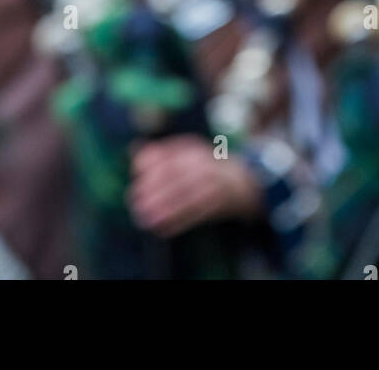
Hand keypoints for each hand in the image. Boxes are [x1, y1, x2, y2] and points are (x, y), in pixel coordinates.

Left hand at [128, 135, 262, 237]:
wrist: (243, 181)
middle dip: (154, 189)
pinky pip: (197, 214)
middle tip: (135, 202)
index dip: (151, 163)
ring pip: (187, 196)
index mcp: (193, 149)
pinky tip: (162, 230)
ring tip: (144, 218)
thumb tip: (135, 150)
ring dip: (164, 209)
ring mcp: (214, 183)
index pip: (169, 153)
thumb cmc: (204, 167)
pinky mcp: (220, 204)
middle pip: (177, 175)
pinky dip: (179, 222)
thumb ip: (162, 153)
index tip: (137, 173)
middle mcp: (204, 164)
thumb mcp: (186, 153)